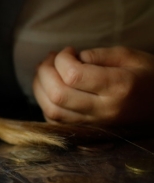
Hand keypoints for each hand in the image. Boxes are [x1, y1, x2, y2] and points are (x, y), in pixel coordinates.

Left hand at [33, 46, 153, 125]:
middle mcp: (104, 110)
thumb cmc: (149, 78)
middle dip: (45, 72)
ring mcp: (94, 124)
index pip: (73, 76)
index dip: (62, 59)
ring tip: (46, 71)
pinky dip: (46, 104)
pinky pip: (55, 122)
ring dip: (39, 88)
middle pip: (57, 95)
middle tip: (51, 59)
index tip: (69, 50)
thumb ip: (100, 54)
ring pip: (52, 111)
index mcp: (118, 88)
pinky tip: (51, 89)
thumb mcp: (131, 57)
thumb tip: (72, 57)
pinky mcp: (87, 132)